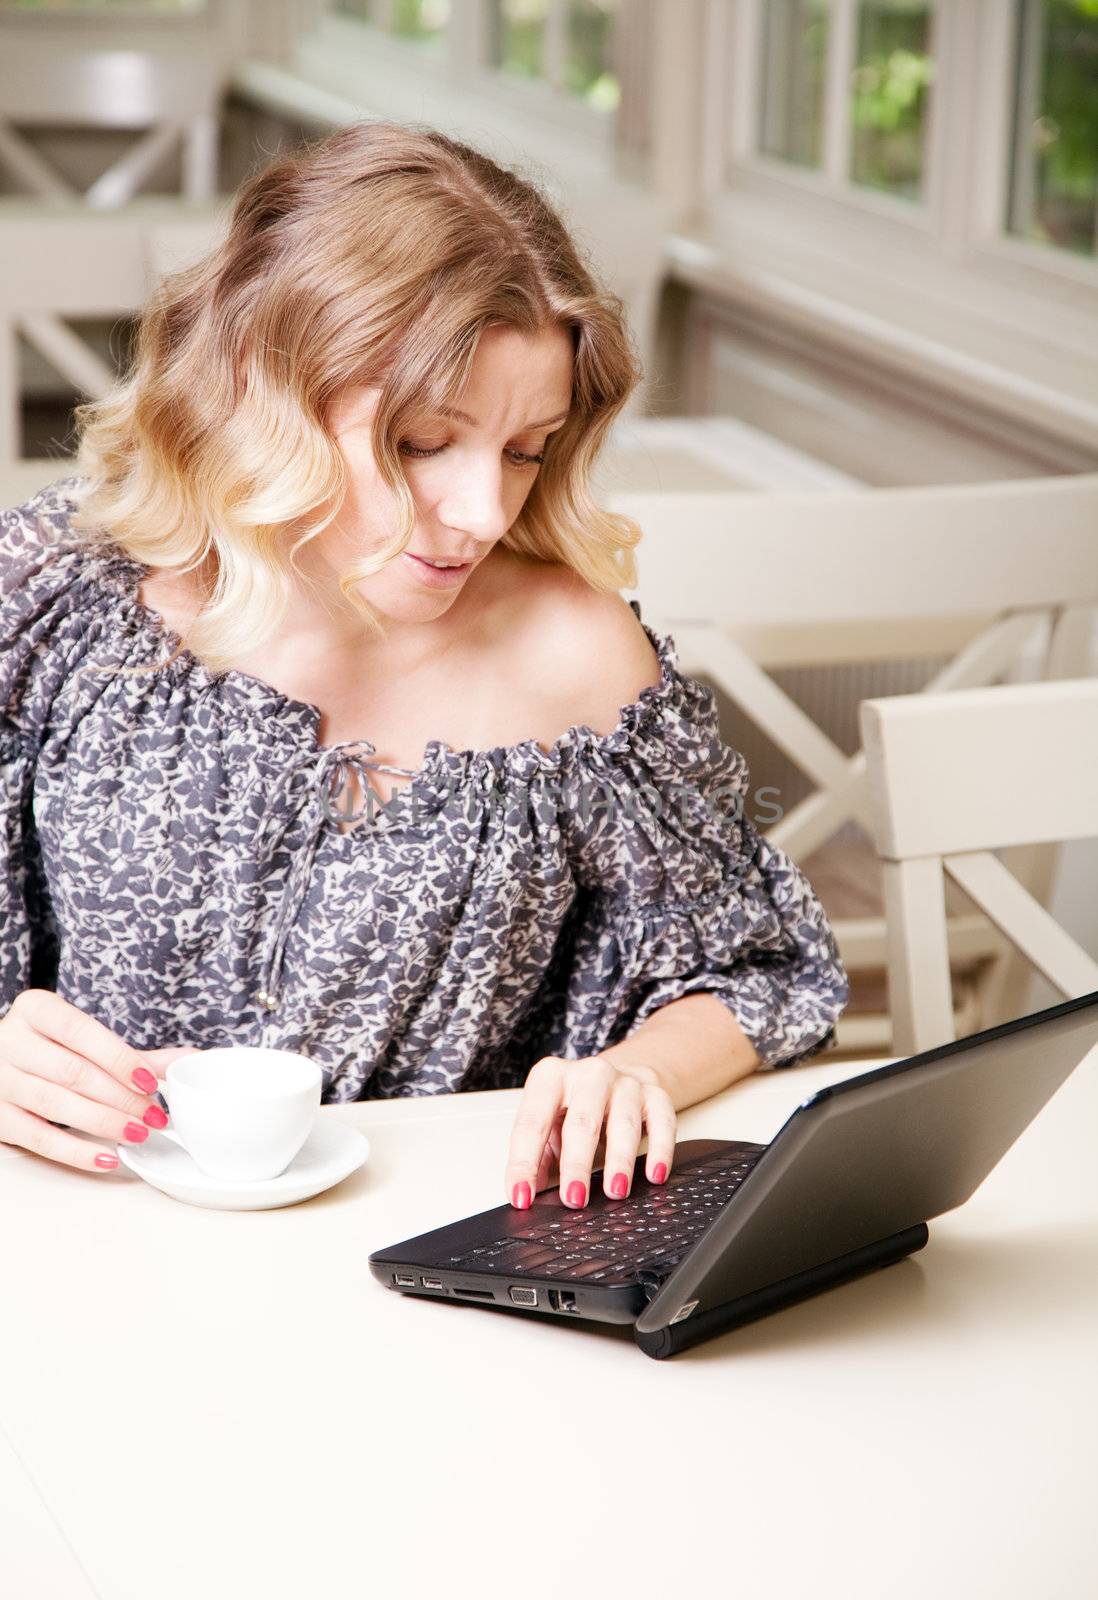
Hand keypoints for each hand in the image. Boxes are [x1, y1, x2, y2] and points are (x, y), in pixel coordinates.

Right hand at [0, 988, 199, 1173]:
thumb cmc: (49, 1049)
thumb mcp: (83, 1041)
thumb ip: (132, 1054)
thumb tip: (187, 1059)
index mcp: (35, 1009)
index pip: (80, 1031)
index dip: (118, 1058)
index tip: (150, 1083)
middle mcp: (10, 1040)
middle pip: (72, 1071)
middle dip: (120, 1096)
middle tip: (153, 1114)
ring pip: (55, 1103)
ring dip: (104, 1122)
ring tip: (138, 1132)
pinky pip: (38, 1138)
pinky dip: (76, 1151)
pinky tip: (106, 1156)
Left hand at [504, 1054, 676, 1209]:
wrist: (615, 1079)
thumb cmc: (574, 1108)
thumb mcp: (548, 1126)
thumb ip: (537, 1158)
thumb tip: (528, 1195)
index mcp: (550, 1078)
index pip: (532, 1122)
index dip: (524, 1162)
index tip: (522, 1197)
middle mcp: (588, 1074)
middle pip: (581, 1121)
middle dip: (576, 1164)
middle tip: (573, 1199)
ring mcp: (625, 1082)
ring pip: (623, 1122)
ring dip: (618, 1161)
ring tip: (614, 1191)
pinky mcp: (655, 1095)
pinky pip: (662, 1121)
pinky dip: (660, 1150)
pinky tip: (654, 1175)